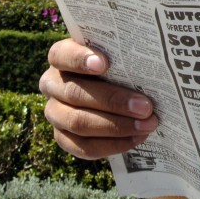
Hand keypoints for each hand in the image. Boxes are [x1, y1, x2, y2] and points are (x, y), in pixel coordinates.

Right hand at [39, 38, 157, 160]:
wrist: (116, 93)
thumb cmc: (118, 64)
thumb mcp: (117, 54)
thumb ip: (122, 52)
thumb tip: (147, 52)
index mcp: (61, 57)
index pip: (61, 55)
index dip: (80, 59)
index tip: (105, 64)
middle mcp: (52, 84)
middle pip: (75, 94)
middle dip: (113, 101)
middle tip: (145, 106)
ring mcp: (55, 112)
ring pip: (78, 123)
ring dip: (116, 126)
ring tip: (147, 124)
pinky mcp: (63, 137)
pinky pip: (84, 147)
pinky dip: (113, 144)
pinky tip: (137, 137)